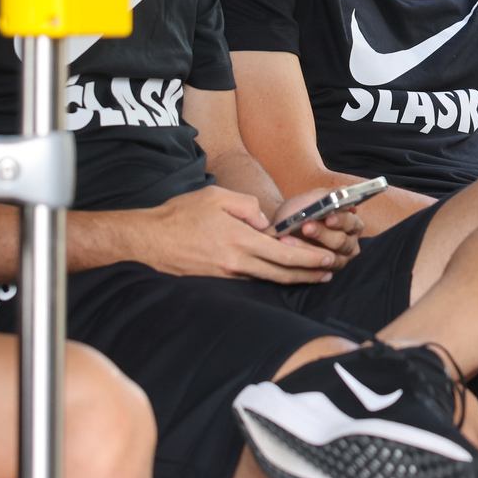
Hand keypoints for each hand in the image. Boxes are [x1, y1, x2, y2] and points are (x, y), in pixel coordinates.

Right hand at [140, 187, 338, 284]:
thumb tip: (266, 222)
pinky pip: (249, 280)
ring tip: (312, 277)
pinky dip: (269, 278)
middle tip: (329, 272)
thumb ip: (246, 206)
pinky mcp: (217, 280)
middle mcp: (236, 263)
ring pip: (267, 280)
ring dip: (292, 279)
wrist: (148, 241)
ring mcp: (227, 275)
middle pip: (281, 274)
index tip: (326, 259)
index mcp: (240, 240)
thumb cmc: (180, 214)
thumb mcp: (216, 197)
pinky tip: (278, 275)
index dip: (309, 259)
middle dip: (309, 274)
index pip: (284, 255)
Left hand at [271, 189, 363, 268]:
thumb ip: (328, 194)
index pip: (351, 223)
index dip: (340, 220)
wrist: (282, 225)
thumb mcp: (312, 198)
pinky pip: (316, 270)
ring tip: (289, 239)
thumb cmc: (301, 210)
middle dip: (322, 234)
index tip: (328, 216)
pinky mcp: (324, 272)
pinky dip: (301, 260)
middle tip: (306, 226)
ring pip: (329, 258)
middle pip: (341, 241)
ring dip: (308, 248)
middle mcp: (350, 243)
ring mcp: (339, 260)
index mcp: (351, 224)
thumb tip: (344, 191)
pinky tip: (288, 251)